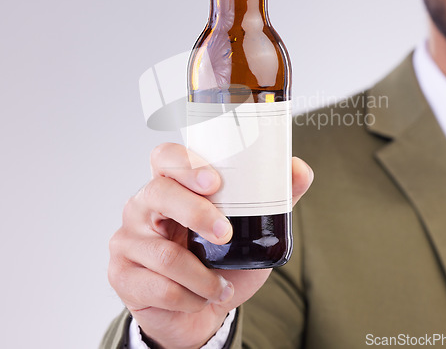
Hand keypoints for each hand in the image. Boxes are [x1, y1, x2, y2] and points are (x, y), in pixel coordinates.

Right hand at [108, 143, 313, 348]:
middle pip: (158, 193)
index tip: (215, 183)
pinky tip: (202, 297)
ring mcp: (128, 240)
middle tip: (226, 233)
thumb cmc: (221, 261)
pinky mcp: (123, 275)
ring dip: (201, 275)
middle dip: (196, 213)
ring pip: (163, 253)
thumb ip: (274, 197)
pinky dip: (190, 296)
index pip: (165, 156)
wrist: (199, 310)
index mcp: (171, 185)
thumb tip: (301, 169)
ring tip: (220, 285)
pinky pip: (159, 287)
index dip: (186, 164)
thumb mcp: (251, 229)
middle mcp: (143, 206)